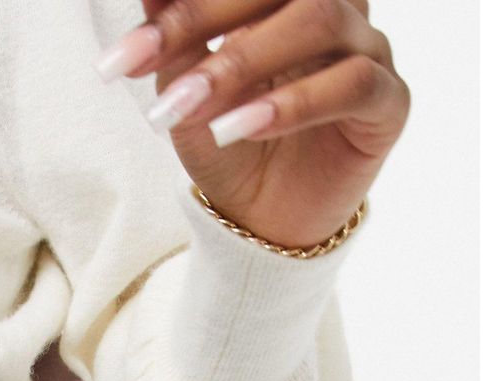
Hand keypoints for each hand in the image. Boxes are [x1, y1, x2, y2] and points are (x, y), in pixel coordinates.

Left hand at [95, 0, 409, 248]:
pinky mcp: (388, 103)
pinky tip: (241, 127)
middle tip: (146, 57)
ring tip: (187, 106)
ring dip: (243, 61)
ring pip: (321, 20)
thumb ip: (175, 43)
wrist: (262, 219)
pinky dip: (293, 104)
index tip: (129, 42)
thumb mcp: (187, 94)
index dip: (188, 0)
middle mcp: (334, 9)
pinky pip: (353, 84)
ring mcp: (367, 50)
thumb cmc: (227, 144)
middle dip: (204, 14)